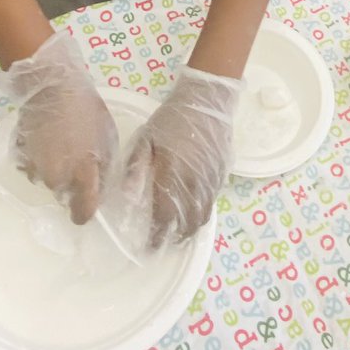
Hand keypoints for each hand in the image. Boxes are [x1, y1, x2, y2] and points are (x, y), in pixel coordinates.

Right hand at [6, 33, 117, 224]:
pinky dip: (38, 159)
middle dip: (71, 183)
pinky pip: (31, 168)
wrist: (51, 86)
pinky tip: (45, 138)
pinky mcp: (19, 158)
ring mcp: (34, 169)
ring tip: (60, 142)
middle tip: (77, 156)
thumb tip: (104, 190)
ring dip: (54, 170)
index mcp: (81, 175)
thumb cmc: (86, 109)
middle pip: (64, 195)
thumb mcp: (107, 136)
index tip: (88, 203)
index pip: (82, 214)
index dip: (86, 211)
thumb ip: (106, 169)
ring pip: (47, 181)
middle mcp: (56, 179)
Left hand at [122, 67, 240, 249]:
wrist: (207, 101)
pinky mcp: (222, 175)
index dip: (156, 236)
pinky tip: (193, 212)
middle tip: (163, 243)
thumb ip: (135, 167)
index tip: (148, 248)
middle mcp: (194, 183)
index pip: (164, 216)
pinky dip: (202, 213)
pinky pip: (213, 203)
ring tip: (178, 235)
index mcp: (172, 175)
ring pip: (203, 217)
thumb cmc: (172, 119)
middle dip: (175, 238)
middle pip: (187, 223)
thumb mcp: (145, 138)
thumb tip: (127, 195)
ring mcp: (211, 181)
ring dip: (190, 230)